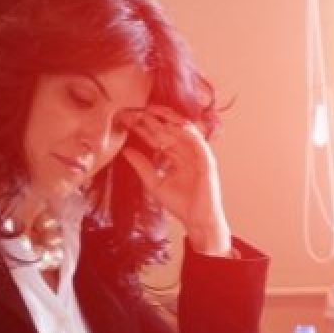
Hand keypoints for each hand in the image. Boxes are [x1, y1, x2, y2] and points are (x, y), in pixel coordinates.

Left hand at [123, 106, 231, 255]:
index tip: (128, 122)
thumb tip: (126, 151)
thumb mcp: (155, 183)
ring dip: (168, 121)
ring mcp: (198, 154)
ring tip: (152, 113)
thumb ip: (142, 166)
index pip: (159, 138)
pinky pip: (196, 141)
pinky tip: (170, 126)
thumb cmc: (180, 204)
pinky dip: (184, 132)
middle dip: (153, 121)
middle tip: (136, 112)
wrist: (197, 220)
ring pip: (183, 131)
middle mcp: (187, 152)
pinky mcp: (207, 160)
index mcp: (176, 156)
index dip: (145, 129)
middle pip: (169, 131)